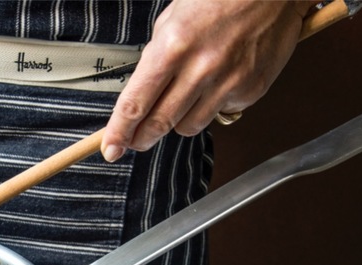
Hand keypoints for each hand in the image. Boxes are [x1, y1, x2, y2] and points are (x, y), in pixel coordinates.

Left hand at [101, 0, 312, 161]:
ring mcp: (228, 82)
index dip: (119, 132)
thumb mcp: (173, 19)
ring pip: (188, 127)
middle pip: (159, 124)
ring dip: (178, 120)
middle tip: (134, 141)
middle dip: (141, 138)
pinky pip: (218, 114)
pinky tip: (216, 82)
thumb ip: (155, 60)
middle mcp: (201, 68)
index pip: (135, 104)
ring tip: (183, 96)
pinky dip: (211, 106)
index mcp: (173, 46)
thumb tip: (140, 96)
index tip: (111, 148)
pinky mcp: (251, 91)